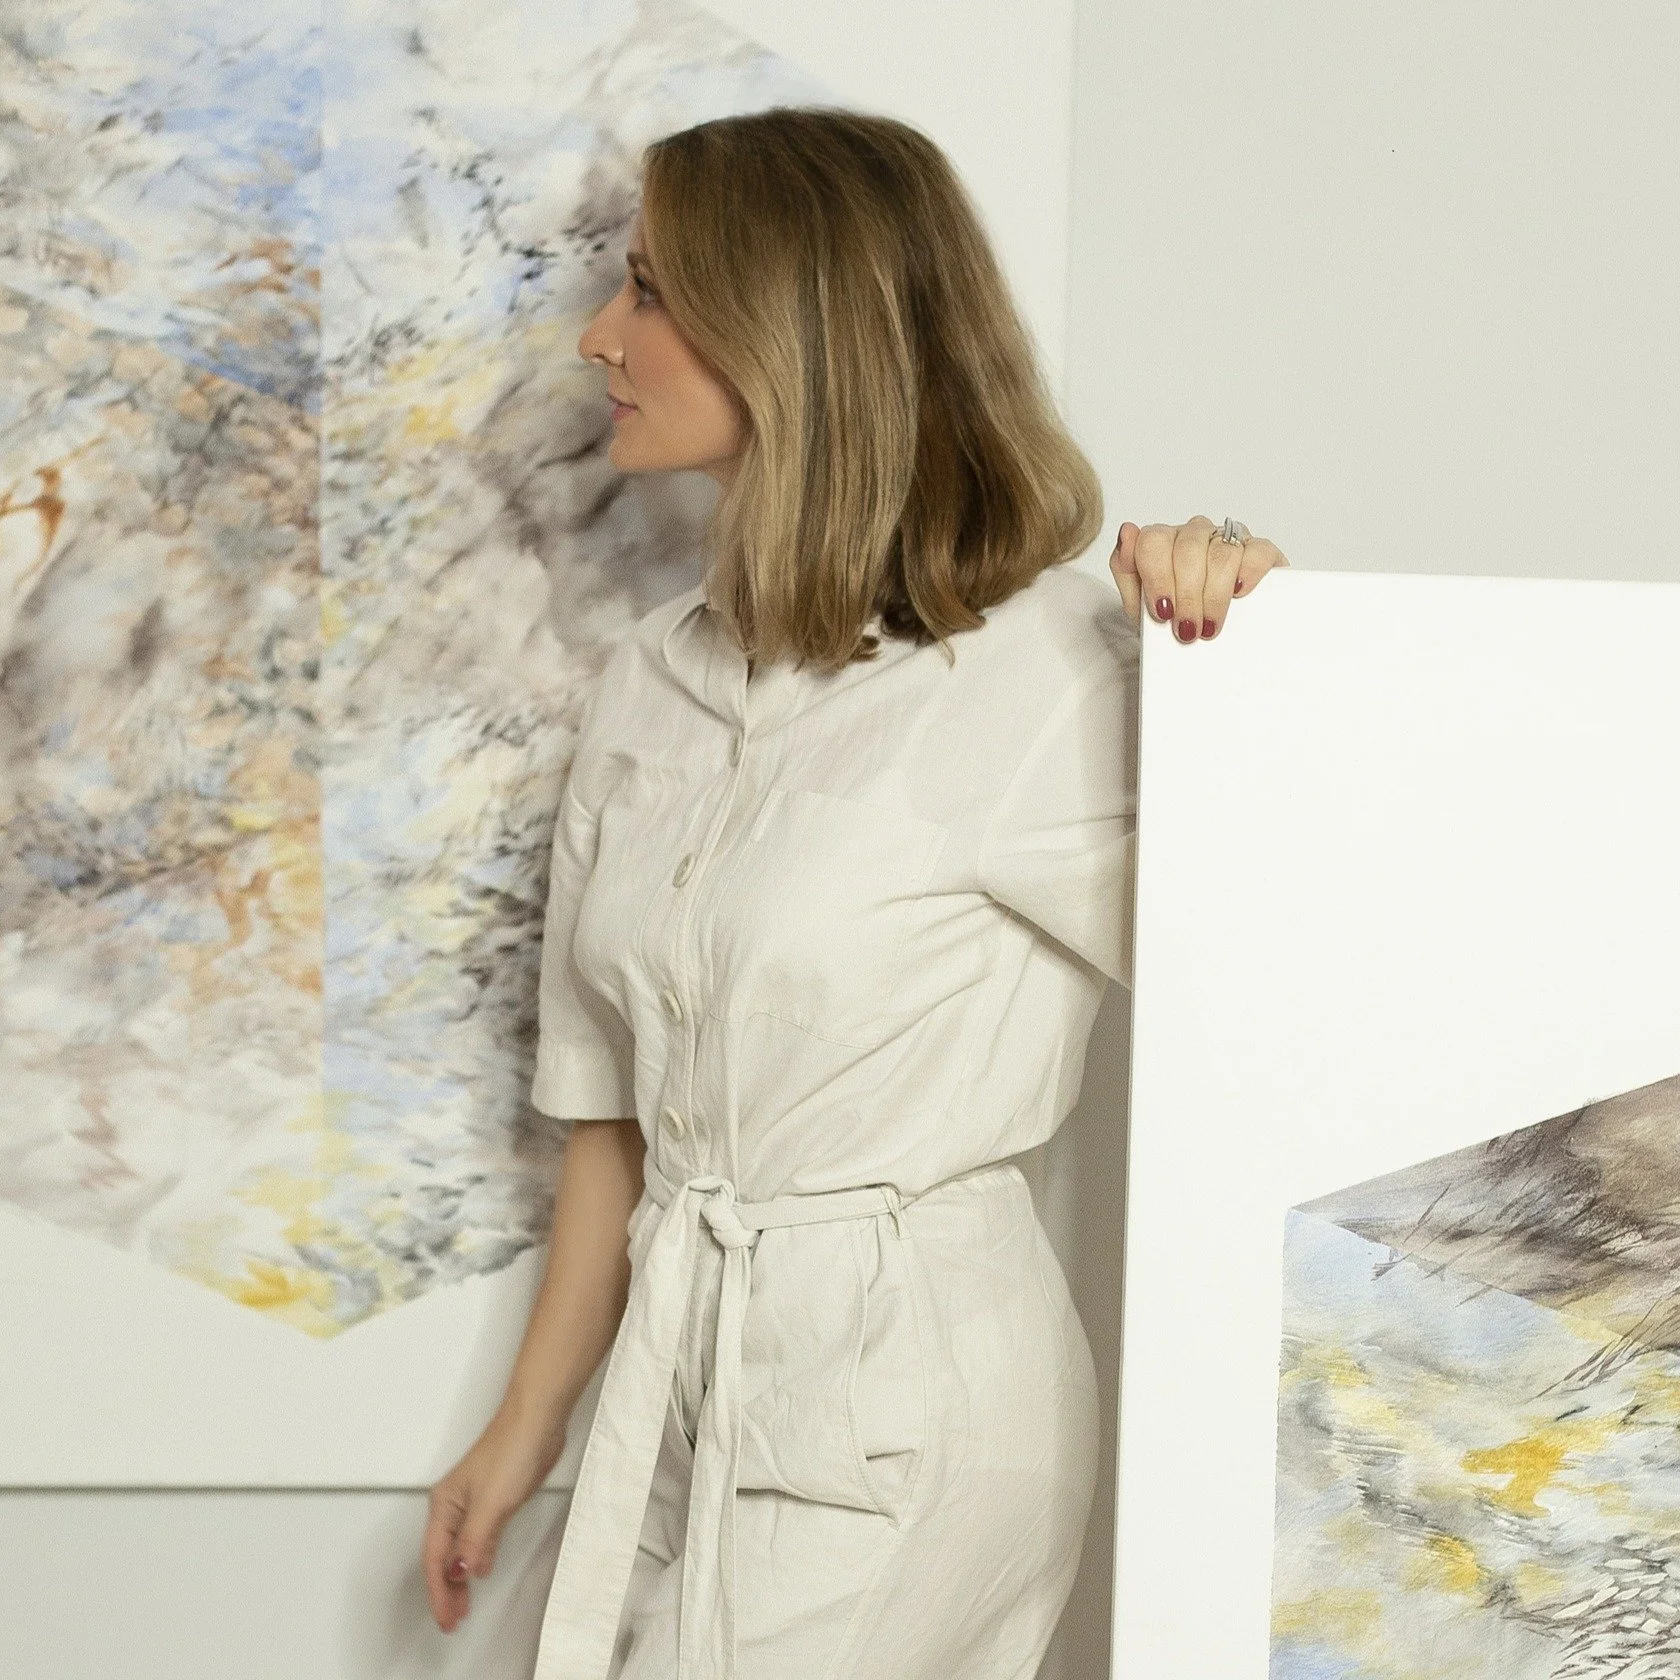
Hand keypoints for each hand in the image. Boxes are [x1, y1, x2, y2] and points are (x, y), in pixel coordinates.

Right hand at [423, 1402, 569, 1632]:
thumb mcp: (491, 1503)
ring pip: (460, 1549)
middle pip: (444, 1557)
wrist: (538, 1418)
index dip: (439, 1593)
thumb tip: (464, 1571)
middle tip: (453, 1619)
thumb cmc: (512, 1447)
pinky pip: (479, 1539)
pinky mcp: (497, 1498)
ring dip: (460, 1579)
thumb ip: (476, 1540)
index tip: (447, 1617)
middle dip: (446, 1591)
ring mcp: (475, 1501)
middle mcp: (455, 1505)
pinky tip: (481, 1570)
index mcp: (445, 1505)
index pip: (436, 1559)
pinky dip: (476, 1560)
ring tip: (462, 1605)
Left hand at [1108, 515, 1289, 639]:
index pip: (1153, 541)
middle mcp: (1193, 534)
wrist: (1206, 643)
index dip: (1157, 578)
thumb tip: (1126, 532)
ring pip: (1221, 552)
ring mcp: (1227, 538)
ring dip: (1214, 595)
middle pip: (1188, 548)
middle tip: (1187, 628)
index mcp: (1161, 541)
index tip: (1162, 612)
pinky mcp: (1259, 551)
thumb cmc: (1172, 617)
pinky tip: (1239, 591)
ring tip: (1209, 625)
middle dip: (1186, 595)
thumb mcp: (1139, 605)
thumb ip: (1126, 570)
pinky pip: (1257, 549)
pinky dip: (1248, 571)